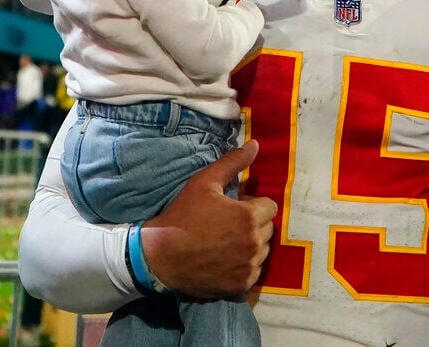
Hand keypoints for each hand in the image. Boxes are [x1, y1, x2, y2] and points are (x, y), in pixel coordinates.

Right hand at [141, 140, 276, 298]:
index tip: (234, 208)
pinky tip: (224, 260)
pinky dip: (244, 266)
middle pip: (267, 229)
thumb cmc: (182, 215)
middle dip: (253, 224)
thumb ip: (233, 162)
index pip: (269, 206)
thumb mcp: (204, 182)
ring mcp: (248, 266)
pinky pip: (254, 271)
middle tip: (228, 225)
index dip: (252, 205)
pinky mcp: (241, 284)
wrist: (159, 256)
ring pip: (263, 251)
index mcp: (249, 216)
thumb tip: (256, 144)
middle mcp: (254, 242)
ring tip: (225, 242)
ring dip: (251, 245)